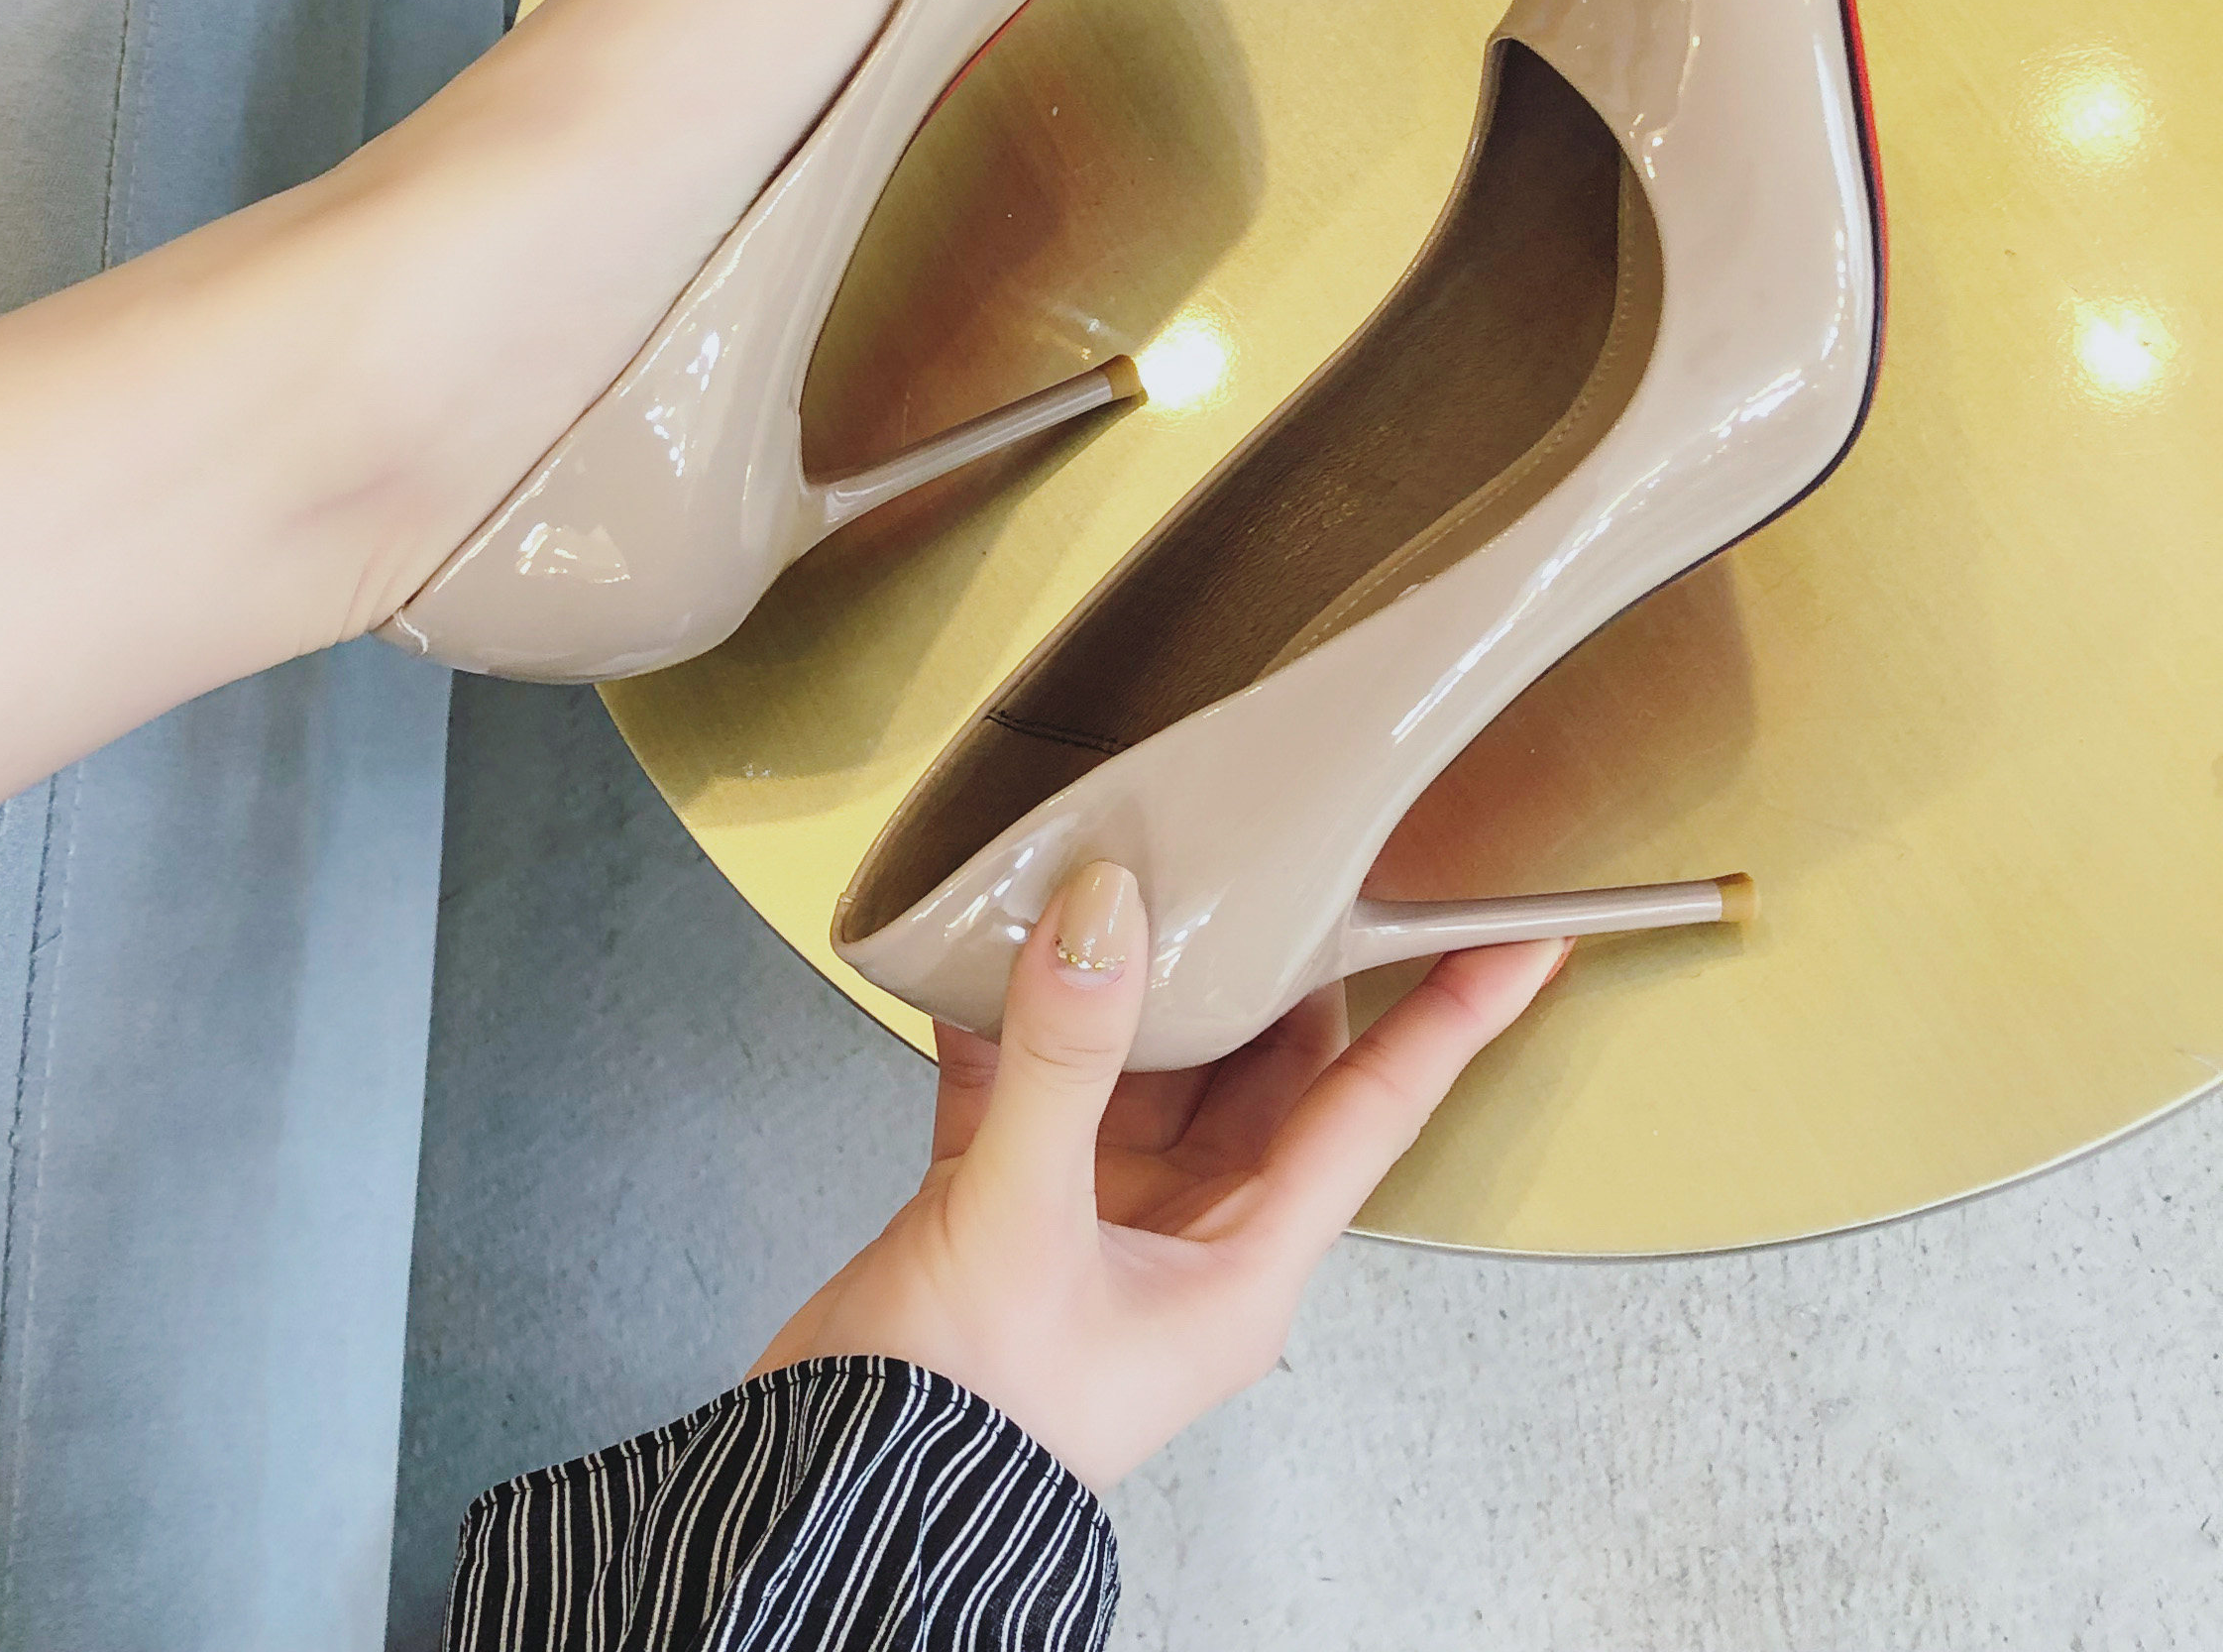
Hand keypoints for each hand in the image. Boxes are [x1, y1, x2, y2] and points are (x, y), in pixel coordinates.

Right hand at [752, 858, 1567, 1489]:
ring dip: (1123, 979)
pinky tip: (976, 955)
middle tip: (1276, 852)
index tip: (1515, 939)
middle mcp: (1185, 1236)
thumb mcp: (1022, 1216)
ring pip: (1143, 1063)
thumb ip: (1066, 1055)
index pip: (1374, 1112)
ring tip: (1114, 876)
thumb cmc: (966, 1422)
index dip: (1451, 1020)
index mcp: (1240, 1265)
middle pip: (1259, 1068)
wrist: (838, 1500)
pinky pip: (1027, 1082)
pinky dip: (1007, 1019)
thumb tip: (1108, 913)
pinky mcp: (1005, 1205)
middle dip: (1266, 962)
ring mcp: (1096, 1219)